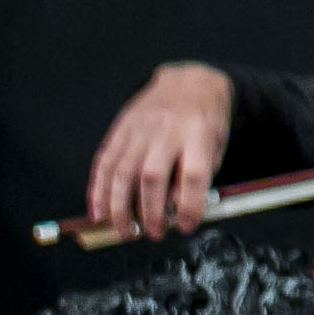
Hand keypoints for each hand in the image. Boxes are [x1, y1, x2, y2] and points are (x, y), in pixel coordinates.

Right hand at [83, 62, 233, 239]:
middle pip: (152, 176)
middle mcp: (166, 129)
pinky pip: (103, 163)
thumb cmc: (203, 119)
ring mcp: (139, 128)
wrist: (187, 82)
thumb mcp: (215, 145)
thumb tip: (173, 208)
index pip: (193, 175)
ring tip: (124, 230)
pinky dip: (98, 191)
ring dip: (119, 208)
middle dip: (150, 212)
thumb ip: (198, 175)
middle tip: (152, 233)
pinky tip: (99, 212)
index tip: (185, 225)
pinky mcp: (120, 130)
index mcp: (198, 132)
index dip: (189, 206)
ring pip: (122, 172)